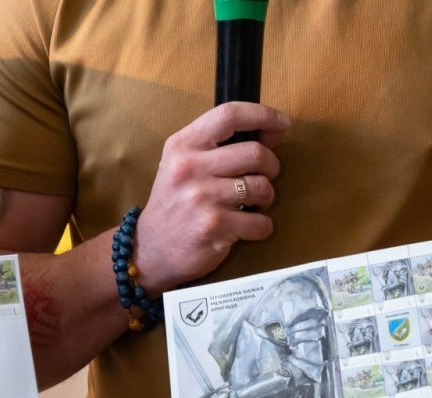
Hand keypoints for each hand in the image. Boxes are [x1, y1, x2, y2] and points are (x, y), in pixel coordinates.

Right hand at [135, 102, 291, 291]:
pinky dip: (261, 227)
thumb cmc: (174, 204)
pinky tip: (245, 228)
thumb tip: (270, 132)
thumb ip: (216, 146)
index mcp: (182, 146)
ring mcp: (202, 198)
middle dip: (271, 166)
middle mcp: (190, 168)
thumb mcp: (181, 164)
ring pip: (262, 187)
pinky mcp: (214, 227)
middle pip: (255, 153)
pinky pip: (260, 222)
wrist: (151, 249)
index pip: (229, 115)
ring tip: (252, 204)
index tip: (281, 123)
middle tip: (264, 177)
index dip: (263, 115)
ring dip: (266, 198)